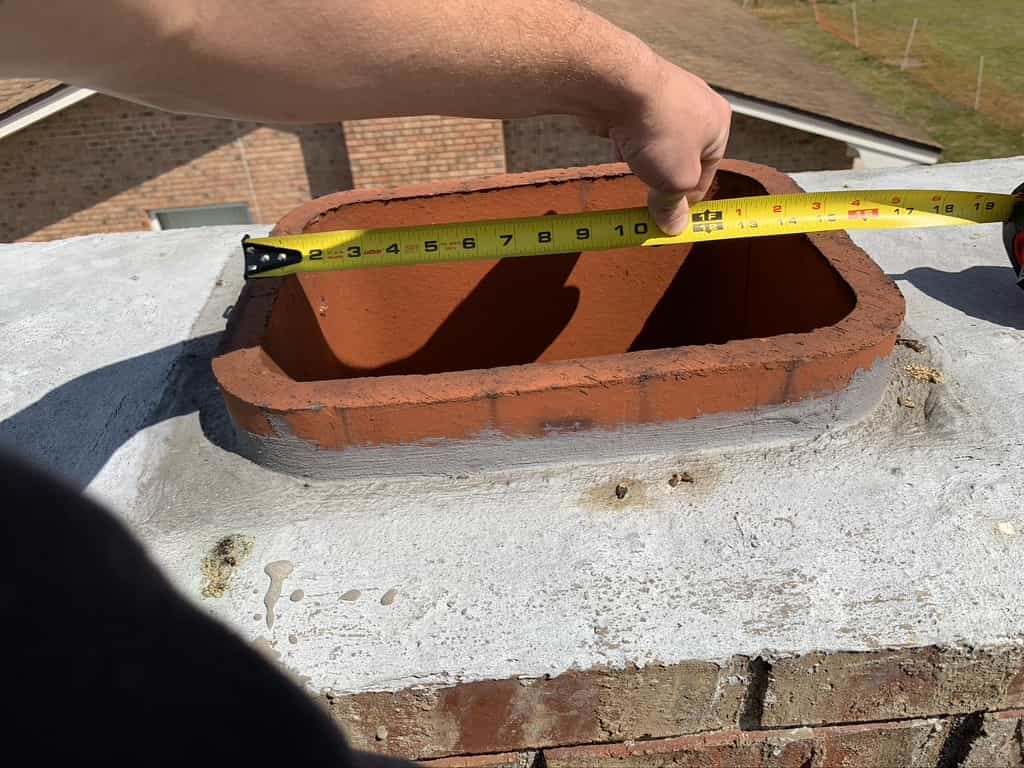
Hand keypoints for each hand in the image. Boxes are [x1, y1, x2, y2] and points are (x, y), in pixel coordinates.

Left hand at [589, 55, 731, 235]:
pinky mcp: (635, 94)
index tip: (672, 218)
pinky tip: (618, 148)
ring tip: (634, 168)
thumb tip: (673, 230)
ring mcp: (665, 95)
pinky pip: (634, 128)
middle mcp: (696, 104)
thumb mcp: (675, 182)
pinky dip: (627, 141)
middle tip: (648, 198)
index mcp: (718, 123)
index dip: (689, 198)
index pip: (709, 172)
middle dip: (665, 178)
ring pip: (657, 142)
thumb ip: (674, 207)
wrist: (617, 85)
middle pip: (682, 156)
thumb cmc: (659, 131)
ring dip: (645, 160)